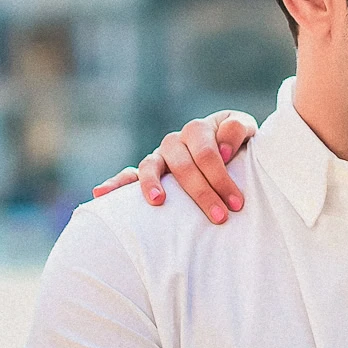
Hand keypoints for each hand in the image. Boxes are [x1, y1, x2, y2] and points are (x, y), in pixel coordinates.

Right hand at [92, 110, 258, 223]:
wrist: (230, 147)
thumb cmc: (239, 144)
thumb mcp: (246, 131)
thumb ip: (237, 130)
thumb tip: (223, 149)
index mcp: (198, 130)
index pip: (207, 154)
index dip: (222, 177)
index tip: (237, 203)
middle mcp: (175, 141)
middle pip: (183, 166)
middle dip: (201, 193)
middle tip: (219, 217)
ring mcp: (159, 156)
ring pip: (150, 167)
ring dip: (151, 184)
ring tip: (156, 201)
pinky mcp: (148, 171)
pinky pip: (128, 176)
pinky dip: (114, 183)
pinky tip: (101, 194)